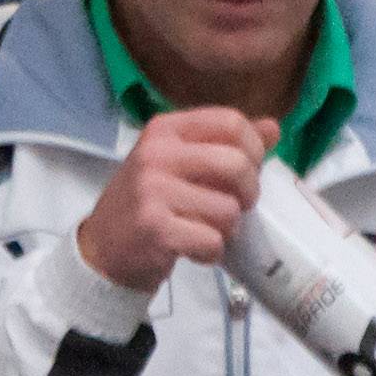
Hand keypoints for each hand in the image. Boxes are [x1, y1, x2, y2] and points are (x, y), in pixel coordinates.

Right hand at [73, 107, 275, 298]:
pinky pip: (212, 240)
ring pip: (229, 209)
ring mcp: (152, 190)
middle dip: (247, 194)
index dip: (253, 150)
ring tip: (203, 230)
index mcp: (165, 130)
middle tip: (230, 207)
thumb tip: (272, 128)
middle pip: (236, 164)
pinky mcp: (154, 228)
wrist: (102, 249)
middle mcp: (156, 154)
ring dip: (226, 229)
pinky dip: (210, 253)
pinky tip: (191, 248)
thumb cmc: (148, 203)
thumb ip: (225, 144)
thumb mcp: (180, 163)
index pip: (230, 122)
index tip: (244, 172)